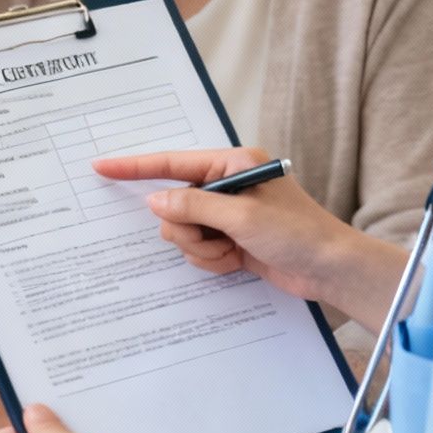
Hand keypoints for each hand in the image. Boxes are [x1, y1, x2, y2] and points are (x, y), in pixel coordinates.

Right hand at [95, 147, 348, 302]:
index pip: (172, 163)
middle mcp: (226, 186)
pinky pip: (199, 251)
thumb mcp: (241, 217)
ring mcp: (227, 216)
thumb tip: (155, 201)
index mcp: (231, 164)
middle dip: (188, 228)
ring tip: (233, 252)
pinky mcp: (231, 241)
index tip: (101, 165)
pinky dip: (213, 261)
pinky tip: (238, 261)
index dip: (135, 167)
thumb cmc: (297, 233)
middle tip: (216, 238)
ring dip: (202, 249)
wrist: (330, 269)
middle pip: (174, 205)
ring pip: (183, 232)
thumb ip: (194, 206)